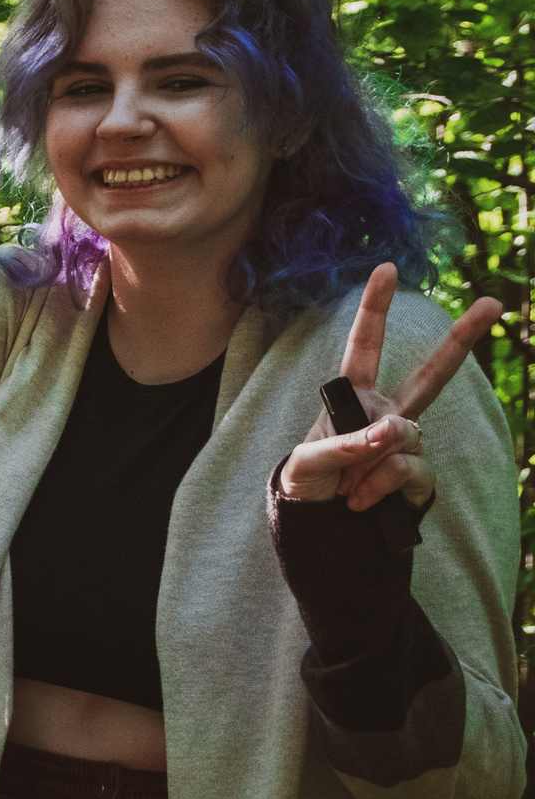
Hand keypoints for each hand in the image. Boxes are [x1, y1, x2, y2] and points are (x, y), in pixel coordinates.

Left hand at [281, 264, 499, 510]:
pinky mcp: (421, 478)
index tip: (386, 268)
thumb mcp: (305, 463)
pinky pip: (410, 472)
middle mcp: (388, 415)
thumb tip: (395, 431)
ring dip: (367, 466)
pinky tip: (362, 502)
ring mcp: (408, 446)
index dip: (374, 308)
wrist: (322, 530)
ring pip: (404, 439)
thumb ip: (343, 444)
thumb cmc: (305, 485)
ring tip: (345, 486)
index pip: (365, 347)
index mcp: (355, 399)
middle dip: (462, 340)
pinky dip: (380, 489)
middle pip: (432, 375)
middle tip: (493, 304)